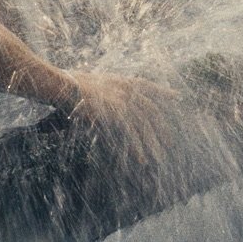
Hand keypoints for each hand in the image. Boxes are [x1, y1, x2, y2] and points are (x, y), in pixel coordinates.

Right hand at [61, 71, 177, 165]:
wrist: (63, 85)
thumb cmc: (72, 86)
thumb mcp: (94, 85)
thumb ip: (106, 91)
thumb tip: (109, 100)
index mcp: (121, 81)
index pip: (148, 86)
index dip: (164, 92)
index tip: (179, 98)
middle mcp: (125, 90)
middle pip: (151, 110)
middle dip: (162, 127)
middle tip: (171, 143)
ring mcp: (121, 101)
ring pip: (143, 125)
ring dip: (152, 143)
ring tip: (159, 158)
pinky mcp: (114, 113)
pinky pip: (130, 134)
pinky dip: (136, 147)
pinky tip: (142, 160)